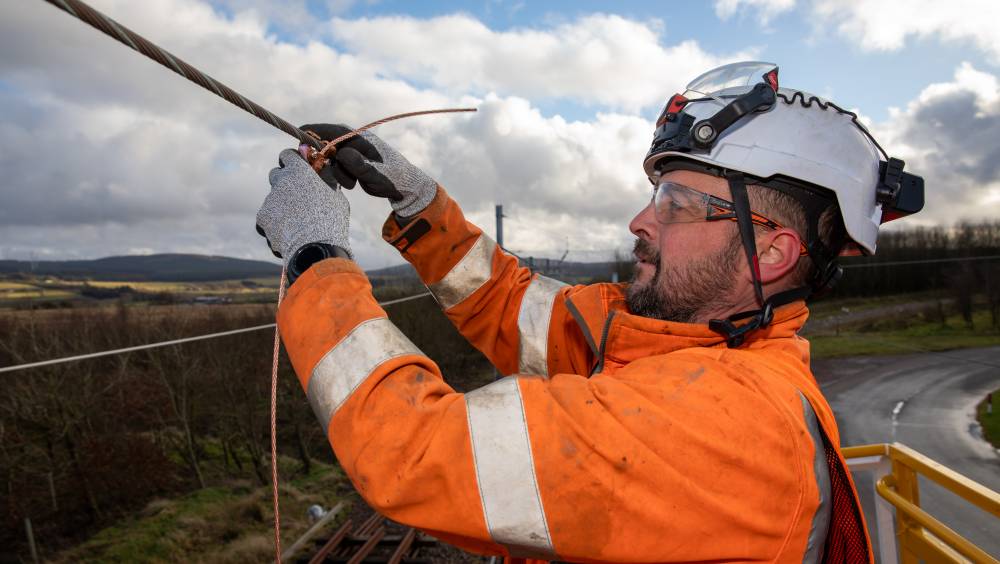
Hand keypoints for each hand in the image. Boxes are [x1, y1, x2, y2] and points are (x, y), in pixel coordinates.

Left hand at [256, 148, 351, 264]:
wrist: (315, 247)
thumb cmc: (331, 221)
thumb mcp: (336, 197)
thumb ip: (327, 184)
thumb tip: (327, 177)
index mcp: (299, 171)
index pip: (287, 155)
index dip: (292, 160)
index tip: (298, 166)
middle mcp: (281, 182)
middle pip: (276, 174)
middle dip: (284, 181)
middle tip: (296, 194)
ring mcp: (269, 200)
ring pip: (272, 199)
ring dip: (281, 206)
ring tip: (296, 223)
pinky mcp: (262, 218)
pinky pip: (266, 218)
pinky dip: (274, 224)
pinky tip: (288, 233)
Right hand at [301, 123, 437, 217]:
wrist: (403, 186)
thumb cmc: (393, 177)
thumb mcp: (377, 173)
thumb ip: (359, 164)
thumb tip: (342, 154)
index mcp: (358, 137)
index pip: (327, 130)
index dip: (310, 134)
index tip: (299, 141)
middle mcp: (351, 141)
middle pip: (323, 145)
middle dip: (323, 161)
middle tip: (327, 173)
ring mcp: (349, 152)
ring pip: (328, 160)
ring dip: (335, 173)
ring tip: (353, 183)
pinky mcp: (348, 163)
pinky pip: (334, 168)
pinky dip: (338, 177)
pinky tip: (353, 183)